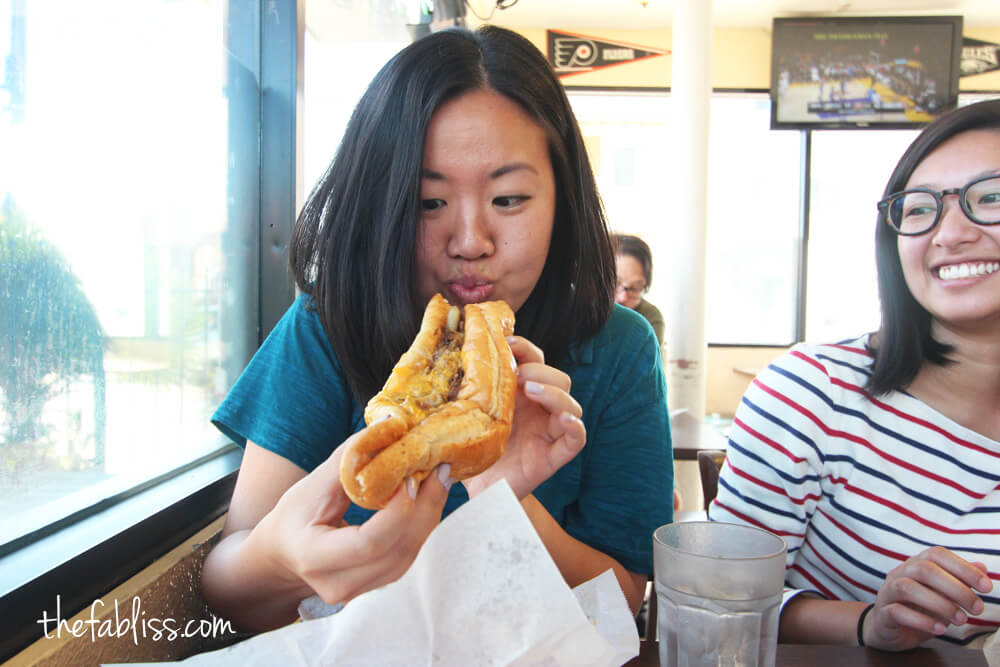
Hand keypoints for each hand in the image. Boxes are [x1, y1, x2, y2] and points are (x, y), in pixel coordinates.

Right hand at [248, 429, 451, 605]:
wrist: (284, 552)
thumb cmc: (295, 514)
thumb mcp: (312, 484)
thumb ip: (349, 458)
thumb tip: (387, 425)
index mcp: (313, 557)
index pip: (369, 543)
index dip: (398, 512)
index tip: (411, 477)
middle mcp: (337, 584)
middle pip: (395, 552)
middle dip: (424, 509)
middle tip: (440, 471)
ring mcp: (358, 591)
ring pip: (407, 556)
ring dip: (428, 516)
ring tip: (438, 480)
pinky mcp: (374, 585)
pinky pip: (406, 556)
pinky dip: (420, 526)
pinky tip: (427, 499)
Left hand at [462, 335, 585, 499]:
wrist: (475, 489)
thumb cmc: (471, 449)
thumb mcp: (465, 413)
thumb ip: (463, 389)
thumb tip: (445, 357)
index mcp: (520, 394)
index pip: (535, 361)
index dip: (526, 348)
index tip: (505, 342)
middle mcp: (539, 410)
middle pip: (558, 379)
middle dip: (540, 371)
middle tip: (517, 375)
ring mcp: (549, 432)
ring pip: (571, 405)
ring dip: (554, 393)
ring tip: (530, 390)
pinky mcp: (553, 456)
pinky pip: (576, 440)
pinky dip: (575, 428)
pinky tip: (565, 421)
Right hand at [863, 546, 992, 650]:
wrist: (887, 629)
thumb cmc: (918, 608)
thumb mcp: (942, 594)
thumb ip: (959, 580)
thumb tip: (982, 567)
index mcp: (916, 564)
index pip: (938, 555)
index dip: (964, 568)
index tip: (987, 587)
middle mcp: (900, 573)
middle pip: (924, 569)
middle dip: (955, 588)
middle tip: (977, 608)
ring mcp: (888, 592)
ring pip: (908, 588)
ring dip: (939, 604)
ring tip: (961, 619)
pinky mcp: (882, 614)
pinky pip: (897, 612)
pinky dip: (921, 621)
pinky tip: (940, 629)